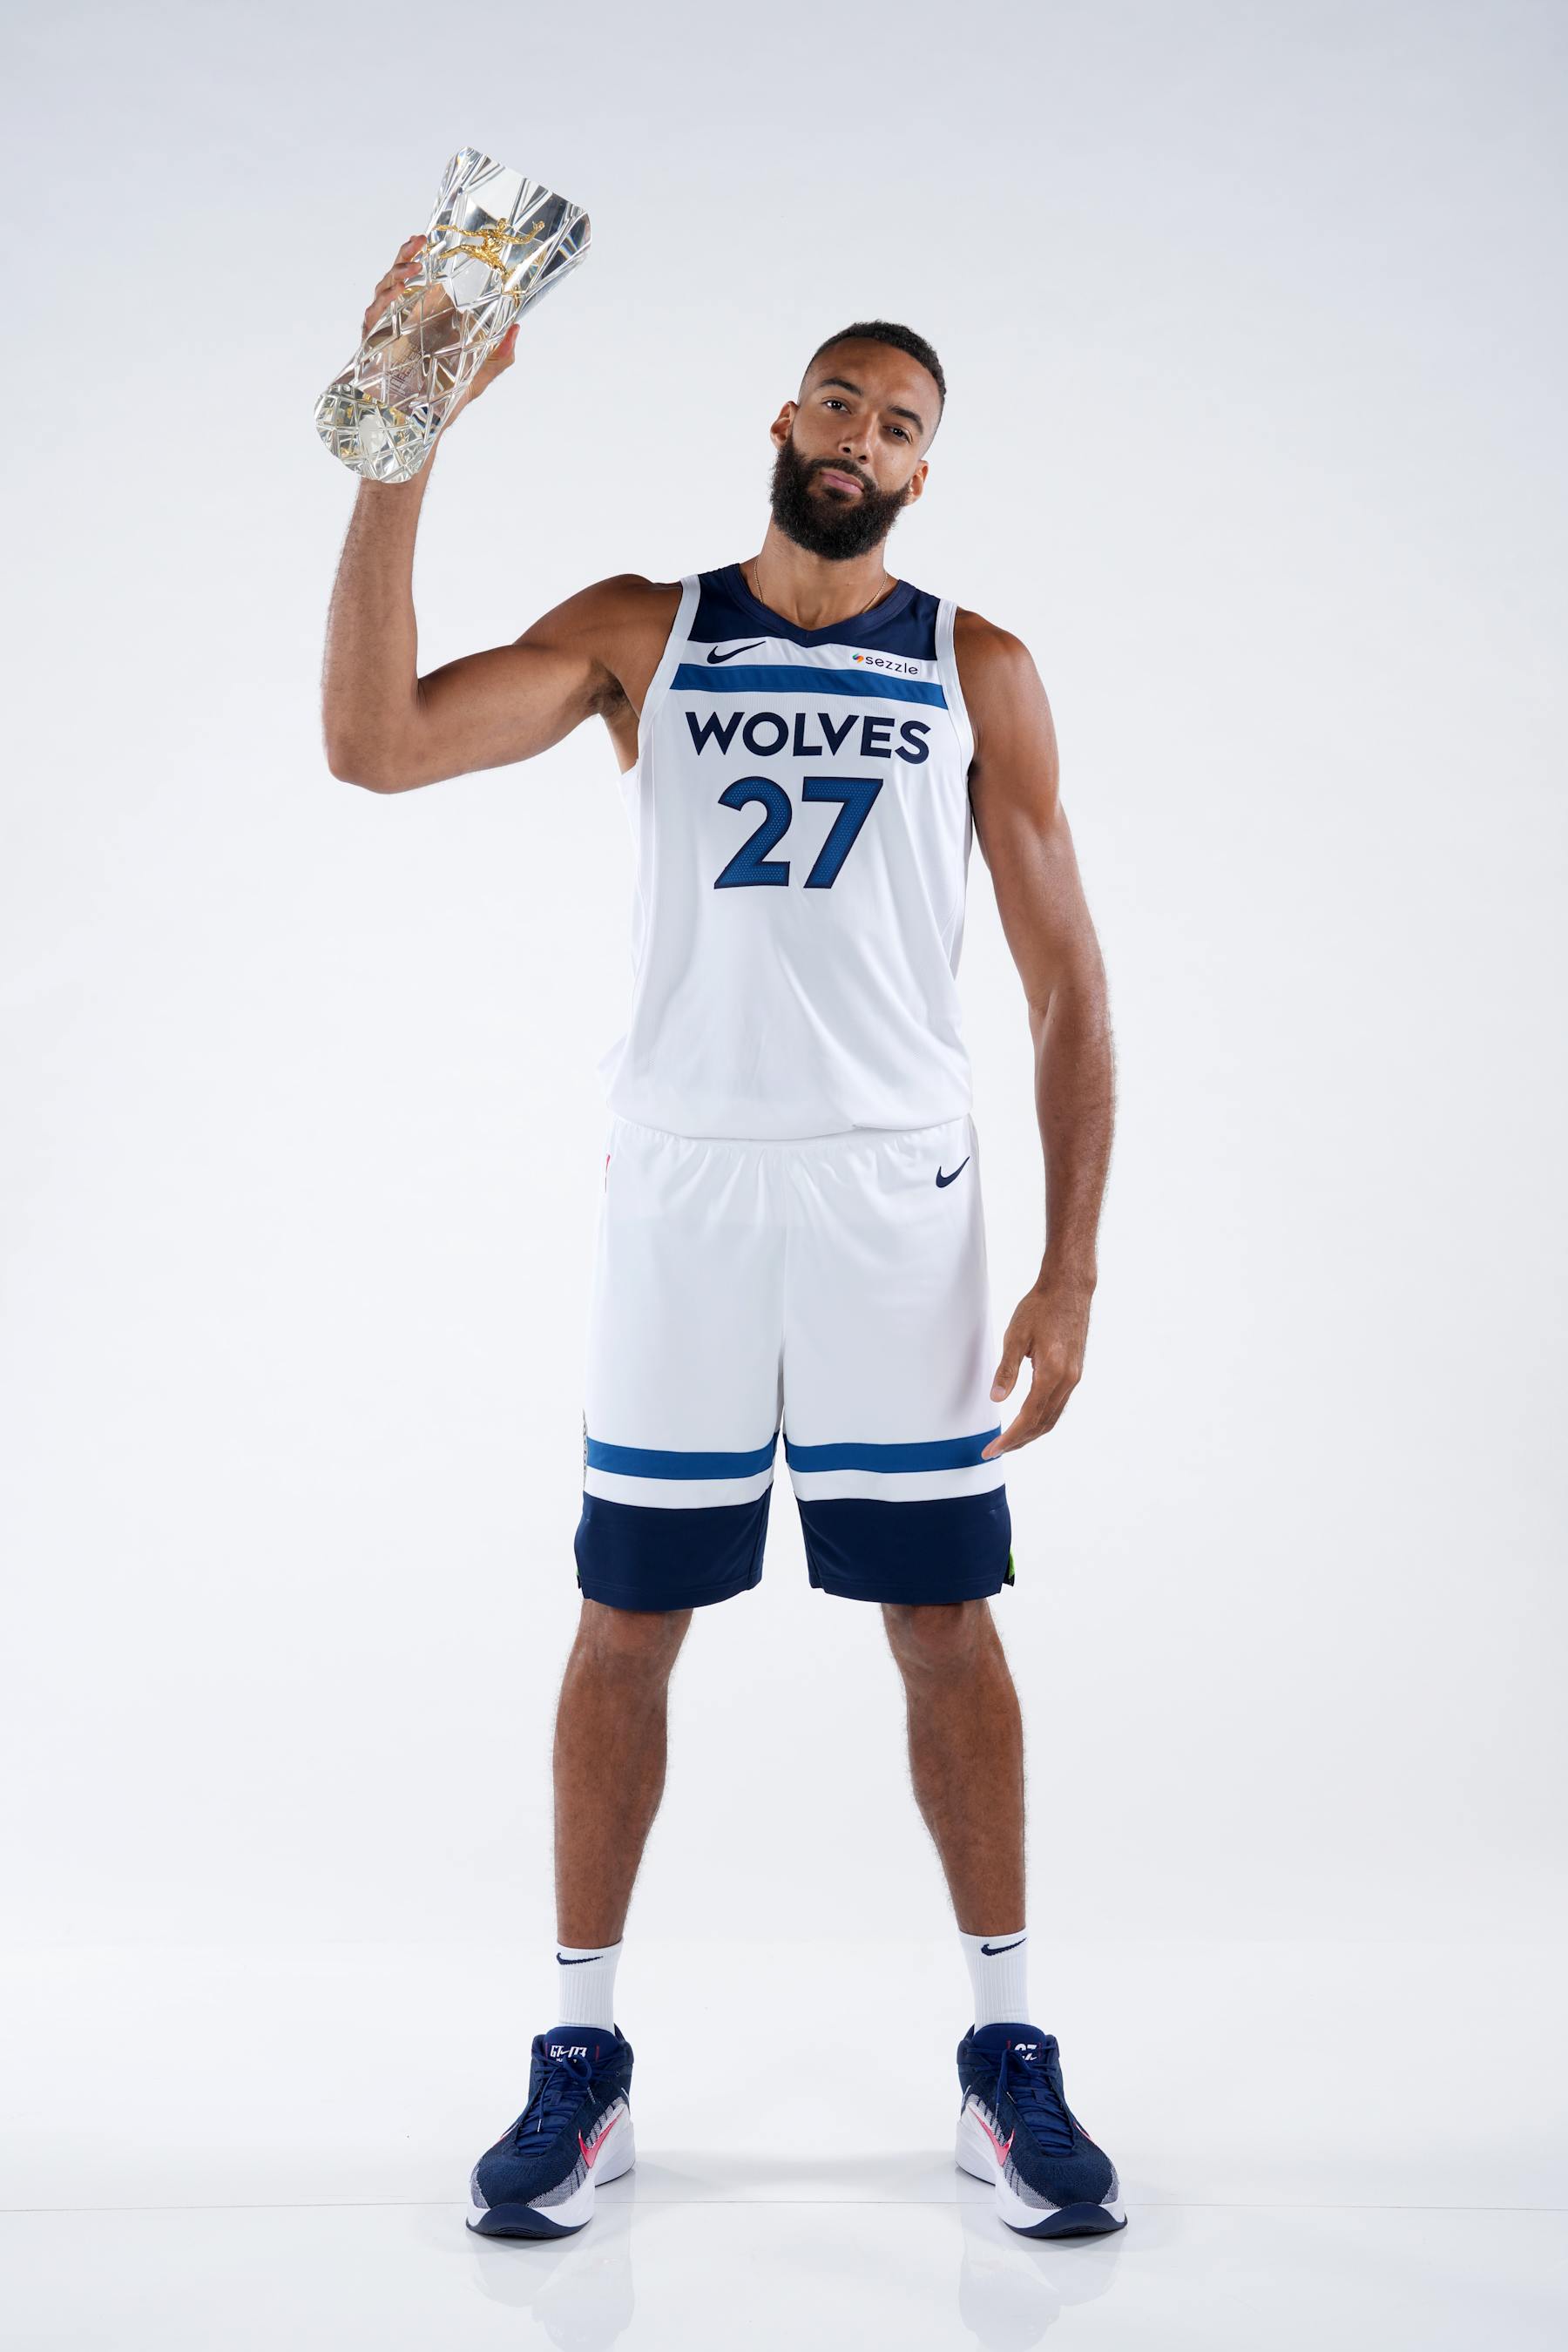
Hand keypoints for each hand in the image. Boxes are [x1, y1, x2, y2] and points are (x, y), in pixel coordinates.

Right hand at [360, 234, 519, 420]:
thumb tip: (517, 329)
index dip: (418, 257)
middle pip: (397, 278)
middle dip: (404, 257)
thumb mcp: (478, 377)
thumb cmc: (444, 403)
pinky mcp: (373, 345)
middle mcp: (402, 320)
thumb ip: (499, 357)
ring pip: (383, 291)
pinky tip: (397, 295)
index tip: (427, 240)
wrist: (420, 429)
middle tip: (418, 244)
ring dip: (395, 275)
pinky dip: (382, 303)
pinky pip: (373, 317)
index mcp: (424, 320)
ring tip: (412, 268)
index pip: (418, 280)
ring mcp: (386, 330)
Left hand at [981, 1274, 1093, 1456]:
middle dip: (1019, 1442)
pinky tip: (1029, 1420)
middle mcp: (1067, 1380)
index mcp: (1052, 1373)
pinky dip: (1042, 1420)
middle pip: (1042, 1424)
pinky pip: (1058, 1405)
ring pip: (1052, 1418)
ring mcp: (1074, 1378)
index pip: (1029, 1417)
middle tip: (996, 1450)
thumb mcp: (1016, 1336)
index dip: (1010, 1437)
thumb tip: (996, 1399)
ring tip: (1010, 1442)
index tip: (992, 1449)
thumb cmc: (1041, 1307)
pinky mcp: (1074, 1373)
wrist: (1069, 1289)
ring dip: (1031, 1434)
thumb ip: (1006, 1370)